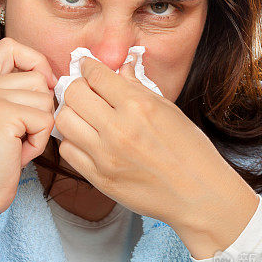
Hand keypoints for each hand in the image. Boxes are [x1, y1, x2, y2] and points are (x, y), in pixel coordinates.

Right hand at [0, 37, 56, 221]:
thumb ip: (15, 94)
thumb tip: (55, 80)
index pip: (11, 47)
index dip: (35, 63)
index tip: (40, 89)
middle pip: (37, 76)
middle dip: (40, 109)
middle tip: (20, 136)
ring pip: (45, 98)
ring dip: (40, 128)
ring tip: (17, 145)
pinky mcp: (1, 115)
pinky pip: (46, 119)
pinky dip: (40, 142)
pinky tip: (19, 154)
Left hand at [55, 55, 241, 234]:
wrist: (198, 195)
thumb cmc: (190, 152)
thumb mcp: (169, 111)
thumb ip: (139, 88)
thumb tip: (121, 68)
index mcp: (139, 106)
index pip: (96, 75)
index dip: (89, 67)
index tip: (88, 68)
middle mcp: (118, 129)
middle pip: (73, 94)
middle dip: (76, 88)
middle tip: (86, 93)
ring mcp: (105, 156)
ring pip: (63, 121)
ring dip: (70, 114)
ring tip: (84, 117)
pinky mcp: (99, 178)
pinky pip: (67, 151)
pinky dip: (72, 141)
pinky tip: (87, 141)